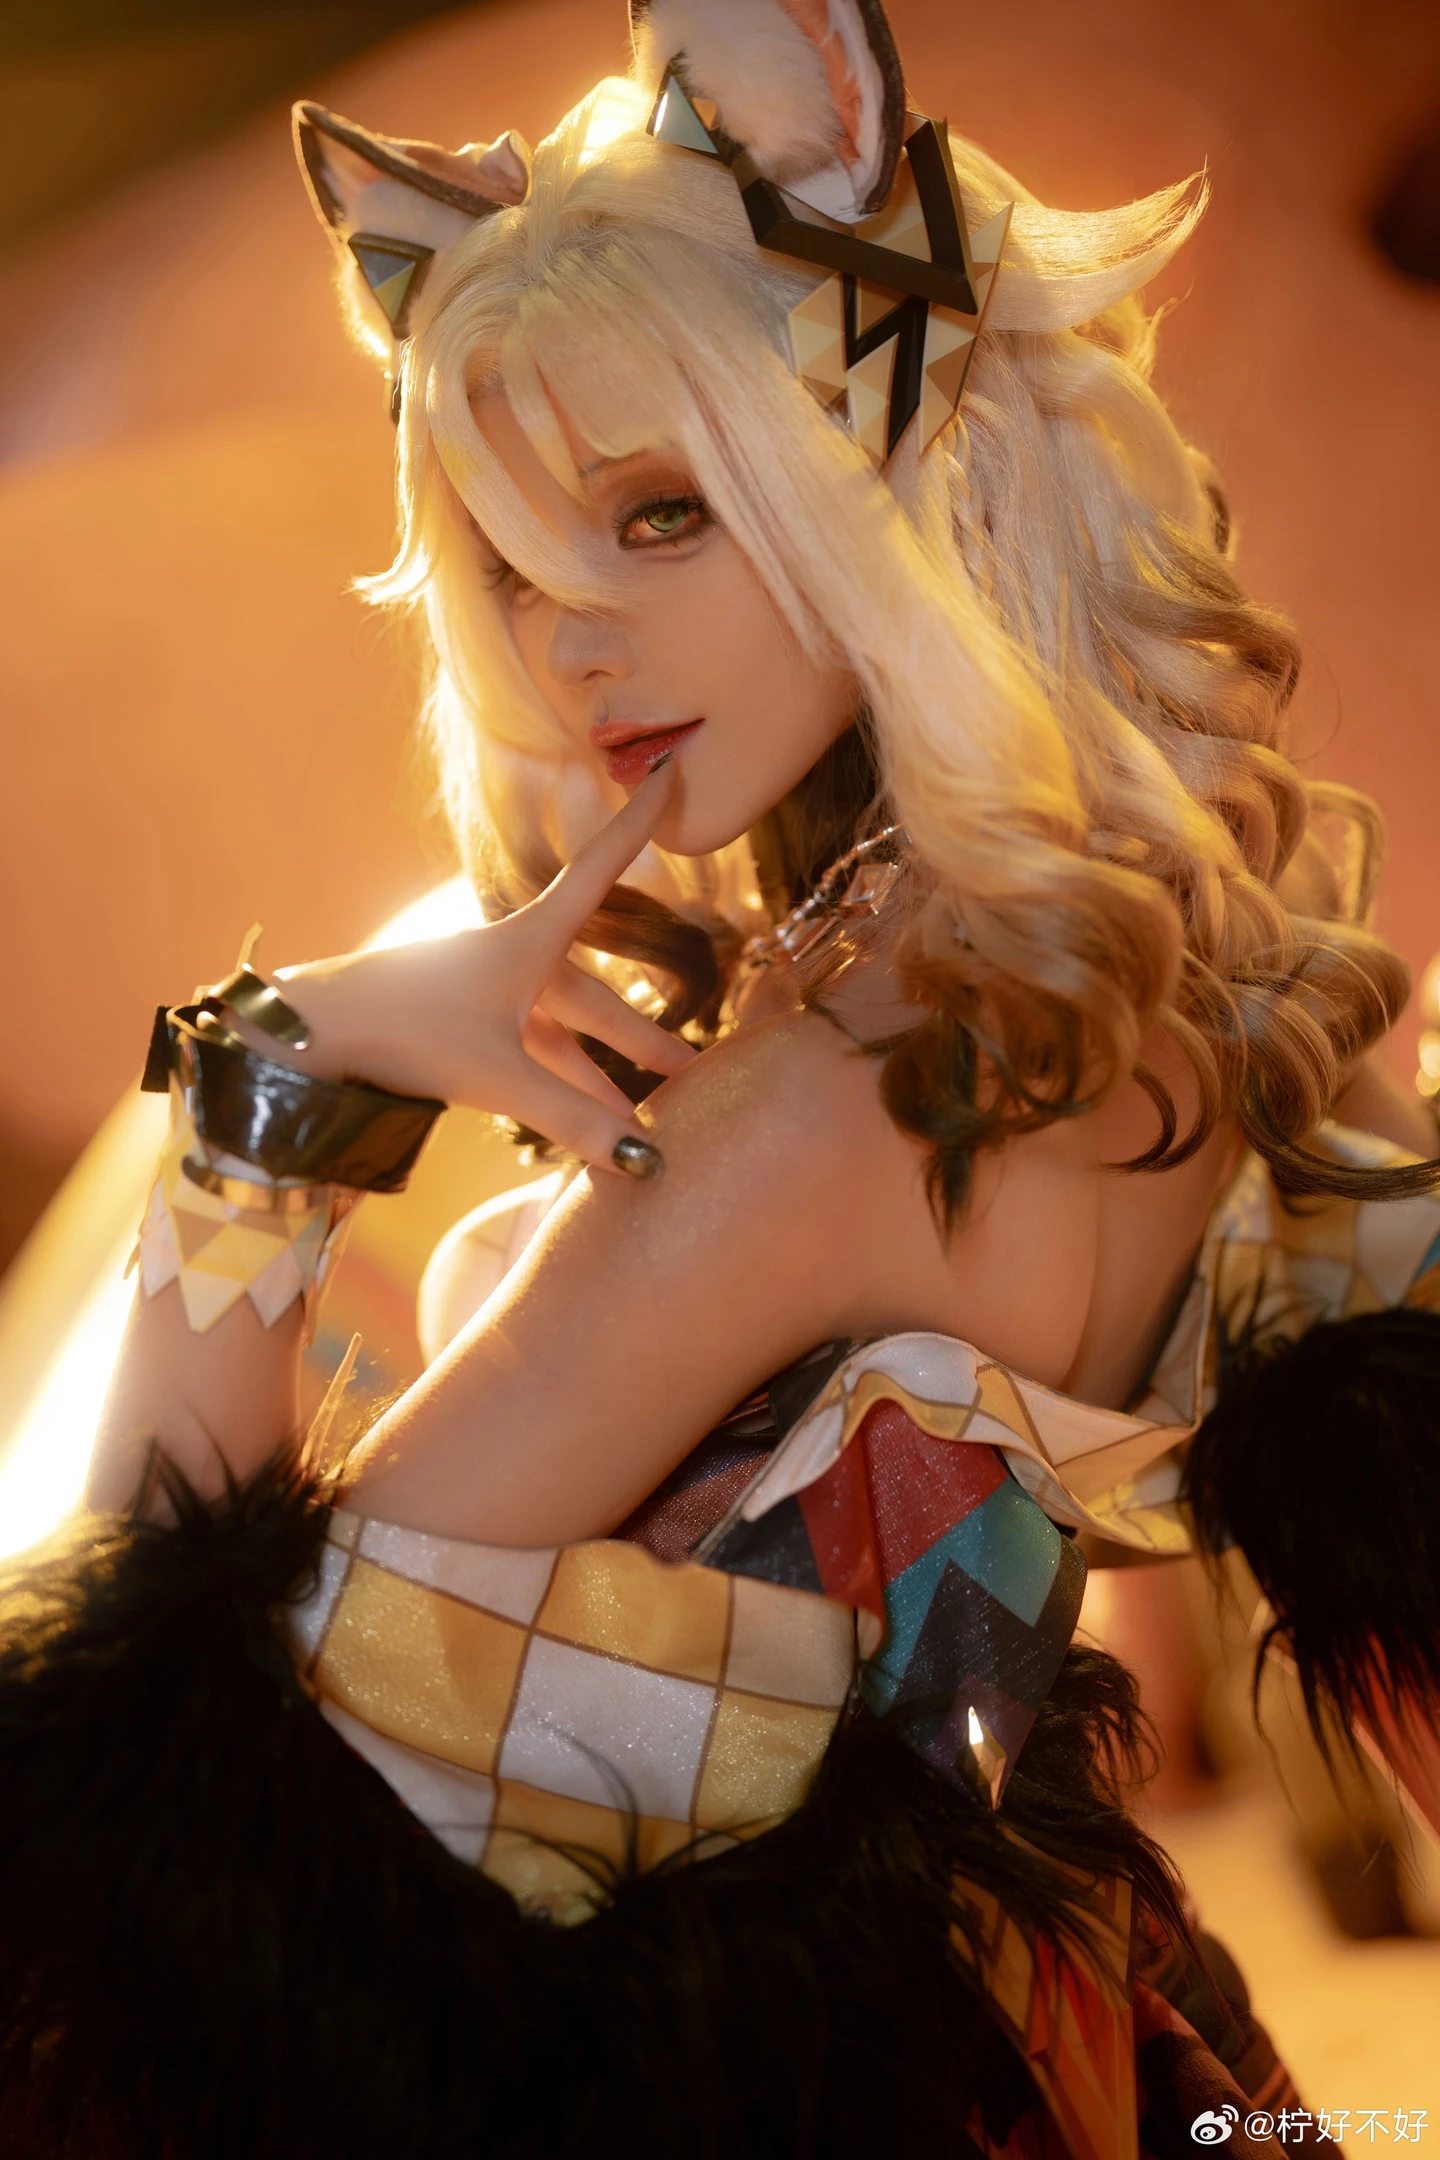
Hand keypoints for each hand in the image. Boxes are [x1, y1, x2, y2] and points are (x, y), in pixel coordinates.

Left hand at [238, 764, 694, 1176]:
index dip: (638, 824)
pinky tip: (573, 1125)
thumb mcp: (496, 1076)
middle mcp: (510, 960)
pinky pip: (524, 1058)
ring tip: (641, 1122)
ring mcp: (481, 997)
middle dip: (642, 1035)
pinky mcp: (454, 1031)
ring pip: (559, 1035)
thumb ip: (572, 1118)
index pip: (600, 870)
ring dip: (599, 1076)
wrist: (305, 1036)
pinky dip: (555, 1088)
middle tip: (692, 1070)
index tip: (667, 772)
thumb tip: (646, 1161)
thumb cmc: (401, 1032)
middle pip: (593, 994)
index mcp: (527, 942)